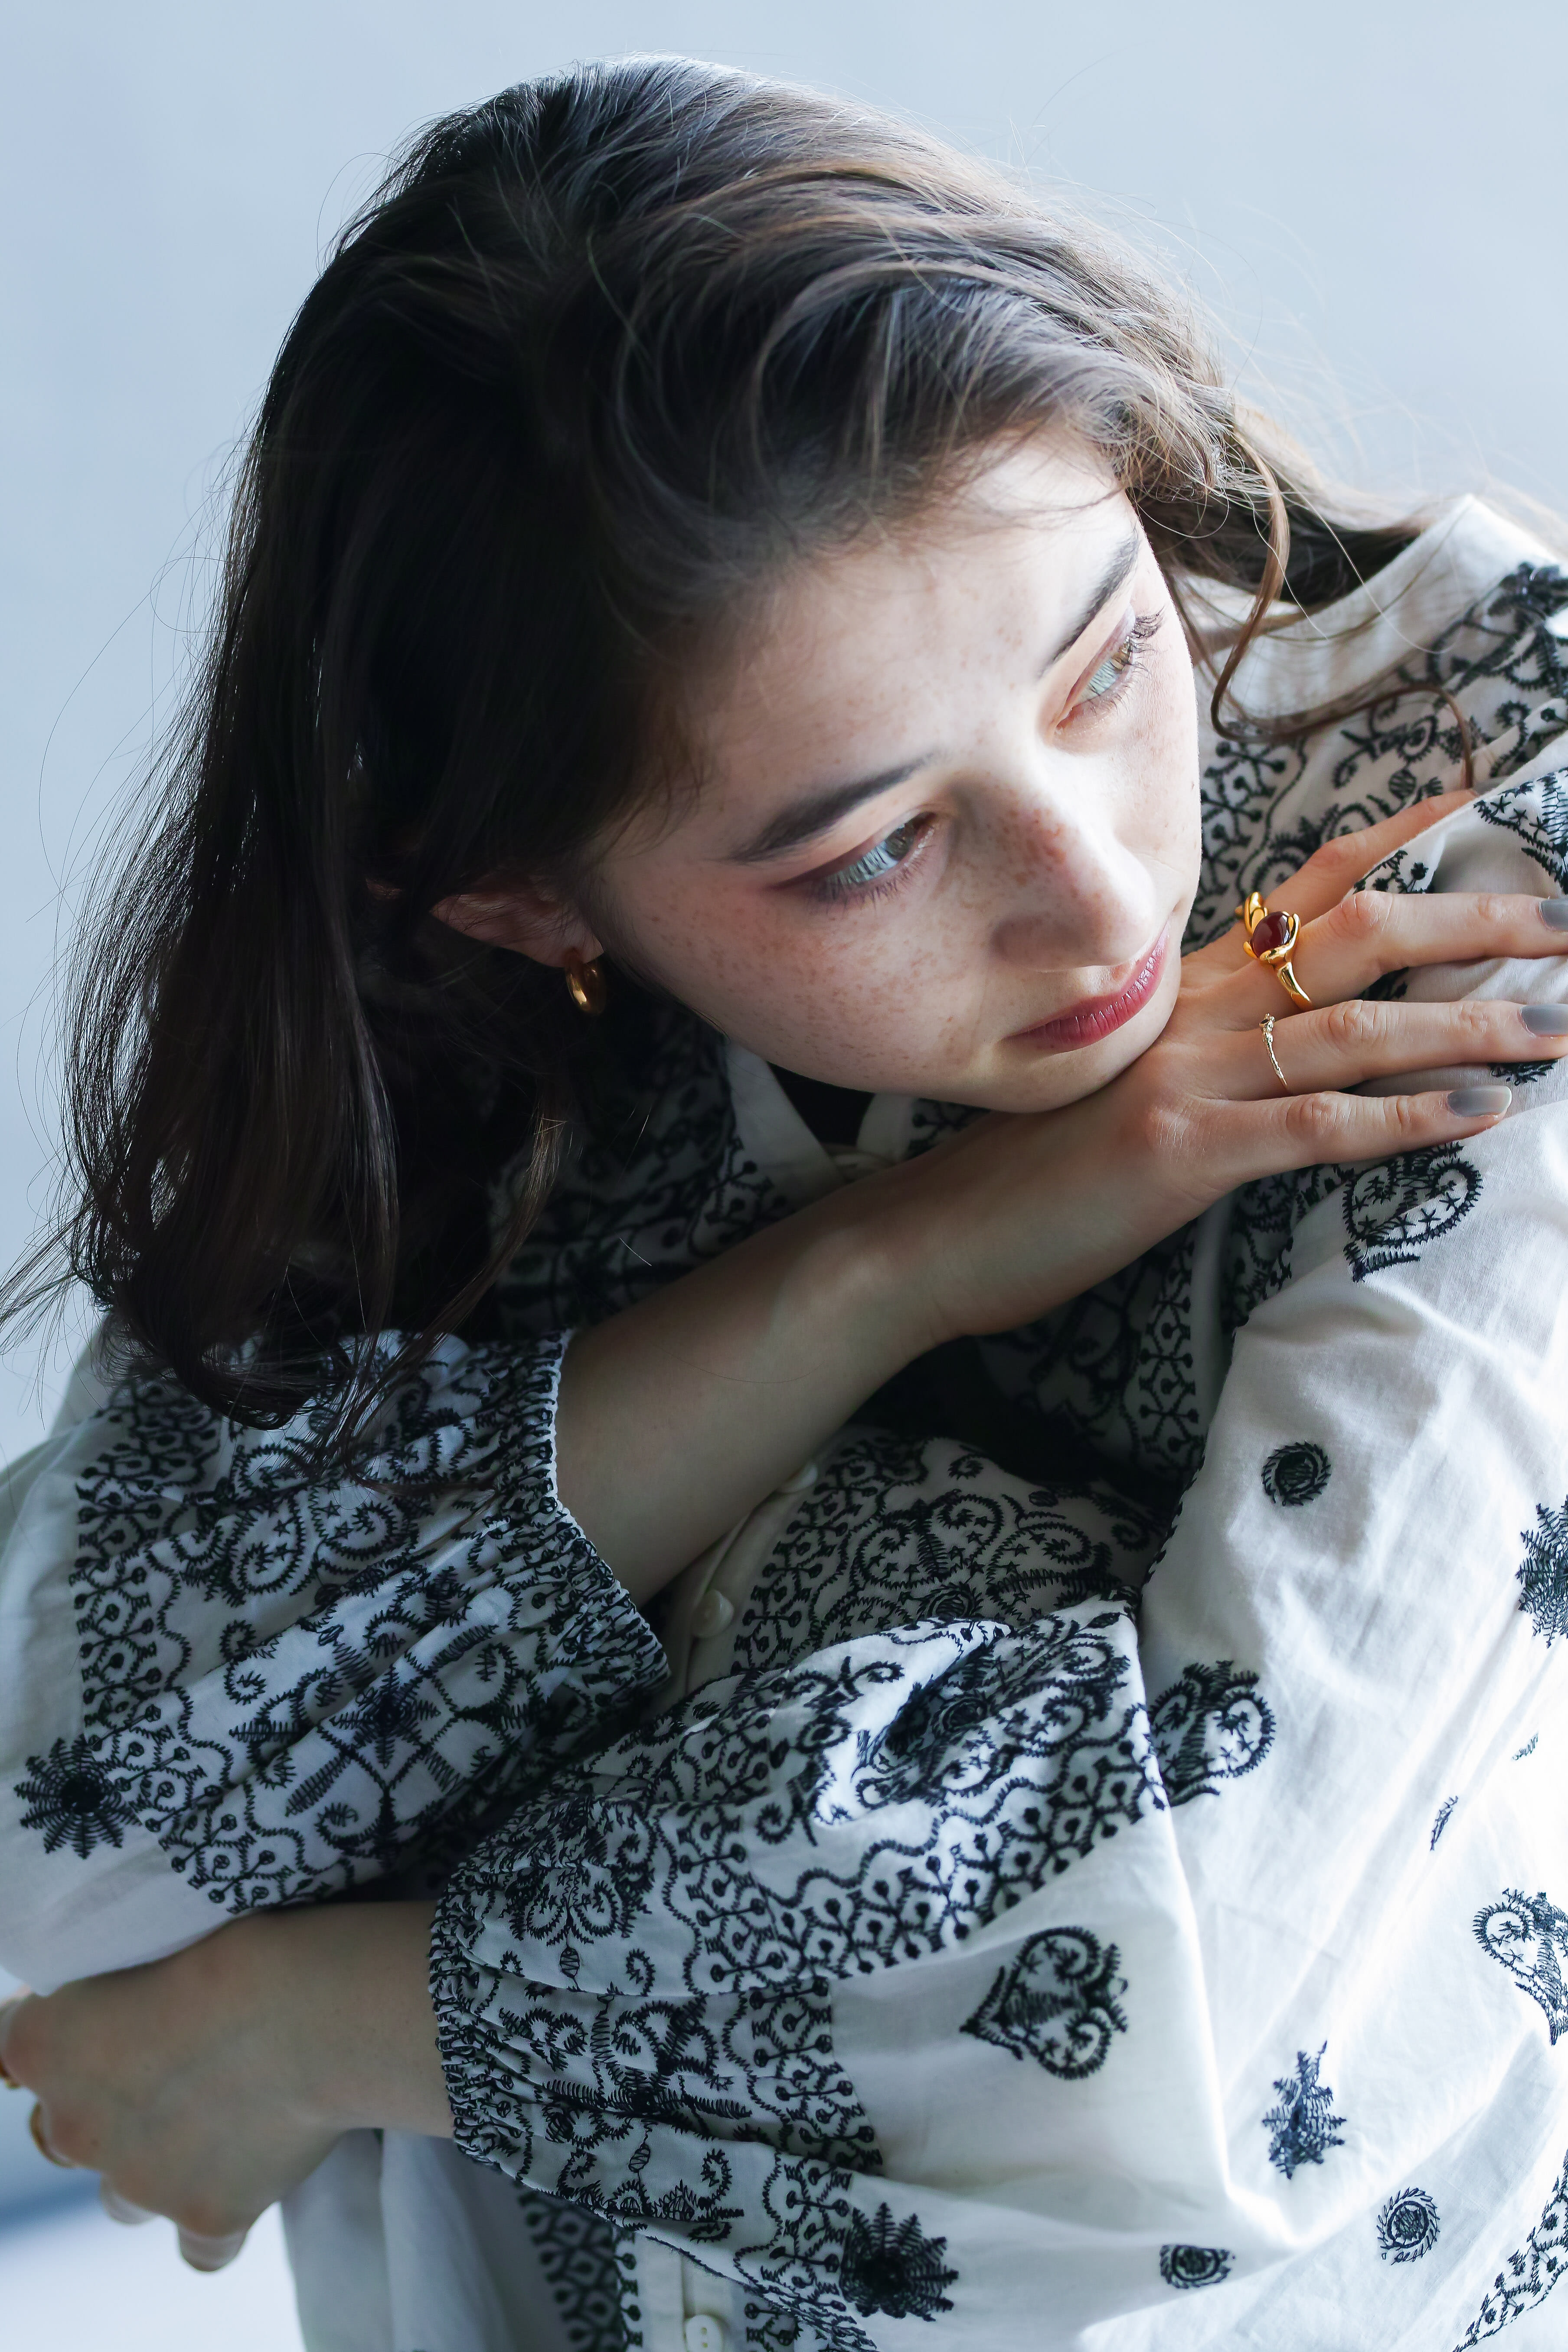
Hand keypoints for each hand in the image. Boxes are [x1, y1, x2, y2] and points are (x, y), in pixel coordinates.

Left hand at [0, 1904, 448, 2269]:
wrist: (317, 2007)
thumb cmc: (244, 1943)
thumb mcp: (157, 1930)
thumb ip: (116, 1982)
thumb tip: (130, 1998)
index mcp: (47, 2042)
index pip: (10, 2042)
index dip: (60, 2021)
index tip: (108, 2002)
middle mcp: (73, 2125)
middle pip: (59, 2128)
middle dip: (105, 2101)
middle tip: (177, 2055)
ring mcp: (139, 2181)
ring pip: (122, 2193)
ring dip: (153, 2160)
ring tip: (219, 2110)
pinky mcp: (206, 2215)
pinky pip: (199, 2248)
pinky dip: (215, 2216)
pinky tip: (248, 2173)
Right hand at [890, 798, 1567, 1342]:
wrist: (932, 1236)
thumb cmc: (1030, 1174)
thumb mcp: (1123, 1086)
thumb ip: (1201, 1049)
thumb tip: (1277, 1042)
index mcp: (1180, 991)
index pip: (1303, 891)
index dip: (1399, 841)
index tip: (1484, 807)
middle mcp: (1189, 1014)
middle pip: (1351, 938)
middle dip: (1470, 926)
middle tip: (1565, 927)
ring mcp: (1182, 1077)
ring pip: (1349, 1027)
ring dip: (1465, 1025)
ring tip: (1556, 1028)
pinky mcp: (1178, 1152)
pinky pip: (1313, 1124)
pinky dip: (1403, 1117)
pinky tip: (1480, 1114)